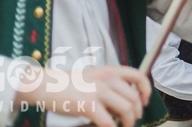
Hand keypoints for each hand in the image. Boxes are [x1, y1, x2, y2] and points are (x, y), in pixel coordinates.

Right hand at [15, 64, 150, 126]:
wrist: (45, 85)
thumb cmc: (68, 84)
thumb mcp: (93, 76)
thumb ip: (109, 84)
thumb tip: (123, 100)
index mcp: (110, 70)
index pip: (138, 76)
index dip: (146, 90)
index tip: (145, 101)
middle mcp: (107, 78)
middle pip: (134, 98)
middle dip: (136, 113)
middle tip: (131, 121)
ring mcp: (98, 91)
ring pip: (126, 109)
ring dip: (128, 122)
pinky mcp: (88, 105)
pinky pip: (108, 122)